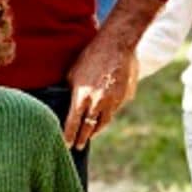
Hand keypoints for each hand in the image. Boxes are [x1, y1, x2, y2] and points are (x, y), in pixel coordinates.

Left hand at [64, 30, 138, 149]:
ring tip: (90, 134)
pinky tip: (102, 115)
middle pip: (90, 127)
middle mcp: (98, 102)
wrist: (117, 45)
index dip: (70, 135)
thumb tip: (67, 101)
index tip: (66, 145)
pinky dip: (107, 113)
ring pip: (104, 121)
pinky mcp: (126, 97)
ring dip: (96, 129)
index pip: (74, 122)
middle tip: (78, 147)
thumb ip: (71, 90)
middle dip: (83, 138)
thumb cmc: (89, 55)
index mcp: (82, 97)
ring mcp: (114, 101)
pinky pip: (115, 109)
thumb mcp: (72, 73)